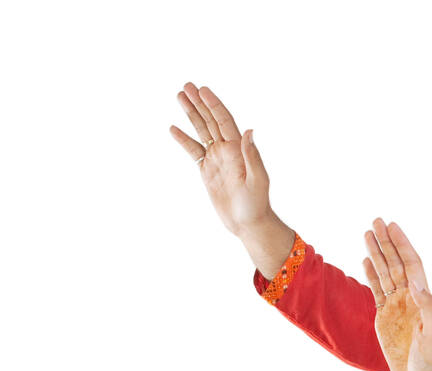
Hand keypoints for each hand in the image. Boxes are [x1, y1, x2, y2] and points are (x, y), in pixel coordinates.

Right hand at [170, 82, 293, 276]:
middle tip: (186, 85)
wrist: (248, 223)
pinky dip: (184, 140)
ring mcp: (216, 159)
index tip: (202, 89)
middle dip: (199, 102)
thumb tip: (250, 131)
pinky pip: (193, 151)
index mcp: (240, 149)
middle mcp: (228, 150)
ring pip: (201, 131)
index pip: (224, 120)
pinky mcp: (207, 171)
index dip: (213, 104)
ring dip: (191, 114)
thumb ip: (252, 155)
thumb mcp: (257, 180)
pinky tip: (173, 128)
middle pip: (211, 120)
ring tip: (179, 96)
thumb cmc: (256, 204)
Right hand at [366, 220, 431, 370]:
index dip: (403, 245)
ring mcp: (396, 306)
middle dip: (387, 242)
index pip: (411, 265)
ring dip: (377, 253)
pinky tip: (365, 259)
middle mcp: (409, 298)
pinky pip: (376, 290)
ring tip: (368, 233)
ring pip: (384, 273)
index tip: (393, 227)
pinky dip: (371, 275)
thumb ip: (427, 307)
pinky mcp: (384, 316)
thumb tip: (415, 282)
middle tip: (376, 220)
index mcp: (422, 298)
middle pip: (396, 263)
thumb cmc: (430, 358)